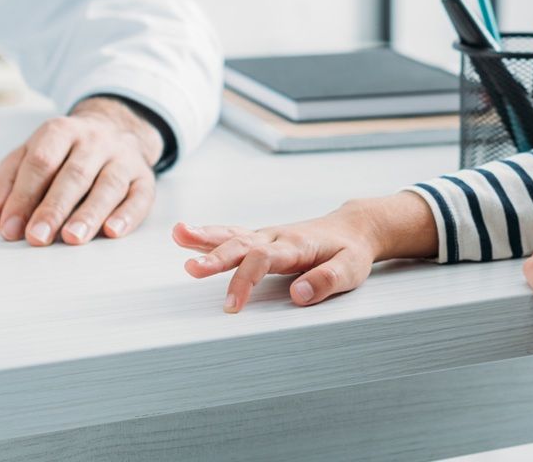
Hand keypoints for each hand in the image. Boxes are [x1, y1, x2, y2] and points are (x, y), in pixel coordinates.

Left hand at [0, 96, 161, 245]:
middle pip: (74, 175)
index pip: (41, 162)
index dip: (23, 196)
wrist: (115, 128)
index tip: (11, 227)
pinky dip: (127, 215)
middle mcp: (95, 141)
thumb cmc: (66, 151)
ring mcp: (123, 158)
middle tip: (37, 237)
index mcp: (62, 131)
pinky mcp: (144, 177)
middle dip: (54, 208)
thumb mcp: (29, 154)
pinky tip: (113, 231)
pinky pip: (140, 197)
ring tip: (72, 238)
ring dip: (89, 214)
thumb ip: (6, 182)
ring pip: (108, 185)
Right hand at [174, 191, 437, 312]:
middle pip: (241, 245)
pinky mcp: (263, 239)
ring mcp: (268, 236)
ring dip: (205, 237)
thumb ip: (326, 281)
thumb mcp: (351, 269)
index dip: (245, 281)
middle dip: (216, 258)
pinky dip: (210, 235)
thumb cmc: (351, 251)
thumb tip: (298, 295)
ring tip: (178, 233)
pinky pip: (233, 234)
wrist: (354, 227)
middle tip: (191, 270)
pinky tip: (186, 234)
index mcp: (296, 245)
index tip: (231, 306)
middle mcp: (277, 237)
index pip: (264, 260)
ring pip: (233, 235)